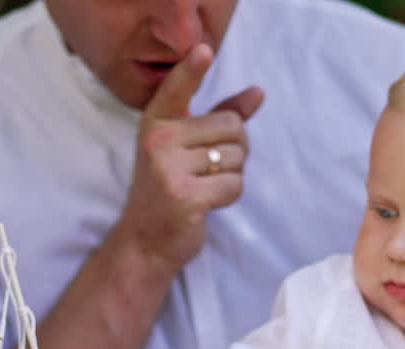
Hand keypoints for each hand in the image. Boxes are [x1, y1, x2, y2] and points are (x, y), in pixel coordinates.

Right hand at [118, 43, 264, 272]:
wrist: (146, 241)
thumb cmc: (171, 188)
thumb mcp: (187, 148)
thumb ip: (221, 117)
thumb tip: (258, 94)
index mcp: (157, 123)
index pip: (176, 88)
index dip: (191, 69)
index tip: (203, 50)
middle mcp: (159, 141)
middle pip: (231, 126)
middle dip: (235, 149)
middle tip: (209, 169)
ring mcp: (169, 169)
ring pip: (236, 157)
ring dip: (232, 175)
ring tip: (205, 187)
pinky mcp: (185, 196)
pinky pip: (233, 184)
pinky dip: (229, 196)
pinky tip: (207, 202)